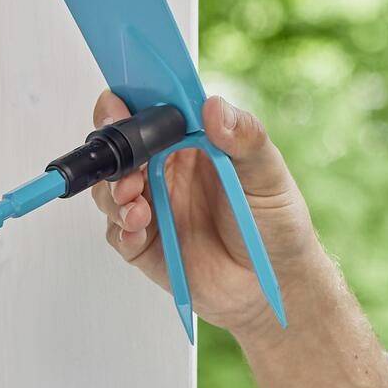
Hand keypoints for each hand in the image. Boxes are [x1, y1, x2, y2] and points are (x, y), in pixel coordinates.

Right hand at [89, 89, 319, 334]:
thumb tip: (213, 107)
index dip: (127, 105)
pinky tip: (139, 227)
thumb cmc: (275, 222)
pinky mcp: (146, 246)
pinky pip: (119, 235)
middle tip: (128, 164)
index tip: (119, 106)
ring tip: (136, 201)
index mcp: (189, 143)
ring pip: (111, 192)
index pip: (147, 112)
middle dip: (113, 153)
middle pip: (118, 151)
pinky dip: (123, 229)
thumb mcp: (268, 174)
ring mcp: (152, 208)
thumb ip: (245, 138)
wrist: (276, 282)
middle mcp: (164, 172)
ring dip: (115, 193)